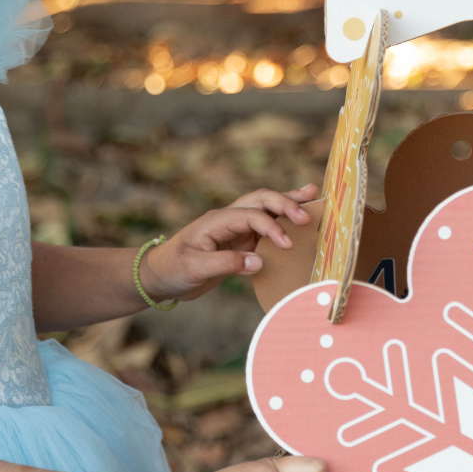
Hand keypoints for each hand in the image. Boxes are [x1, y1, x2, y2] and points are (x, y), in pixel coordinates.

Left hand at [140, 184, 317, 301]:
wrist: (160, 276)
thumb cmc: (173, 269)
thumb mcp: (195, 269)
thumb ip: (226, 264)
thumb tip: (258, 262)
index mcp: (217, 221)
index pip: (251, 215)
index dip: (271, 226)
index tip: (287, 245)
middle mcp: (228, 219)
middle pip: (261, 200)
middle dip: (286, 204)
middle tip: (308, 215)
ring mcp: (235, 228)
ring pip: (265, 207)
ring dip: (288, 202)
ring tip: (313, 195)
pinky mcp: (240, 240)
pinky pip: (265, 226)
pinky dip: (283, 221)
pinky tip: (298, 218)